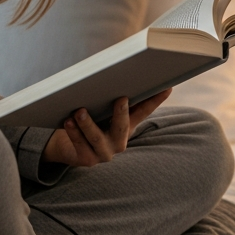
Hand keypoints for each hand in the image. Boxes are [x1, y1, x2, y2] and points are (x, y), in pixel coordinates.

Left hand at [43, 90, 171, 167]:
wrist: (69, 148)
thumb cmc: (90, 124)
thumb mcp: (105, 112)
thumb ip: (116, 100)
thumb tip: (123, 74)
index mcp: (127, 127)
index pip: (144, 111)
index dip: (156, 100)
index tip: (166, 87)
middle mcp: (119, 142)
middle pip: (123, 127)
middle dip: (121, 113)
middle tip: (121, 98)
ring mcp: (103, 153)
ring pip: (96, 138)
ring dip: (88, 124)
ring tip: (80, 111)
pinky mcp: (86, 160)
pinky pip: (80, 145)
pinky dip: (74, 132)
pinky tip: (68, 121)